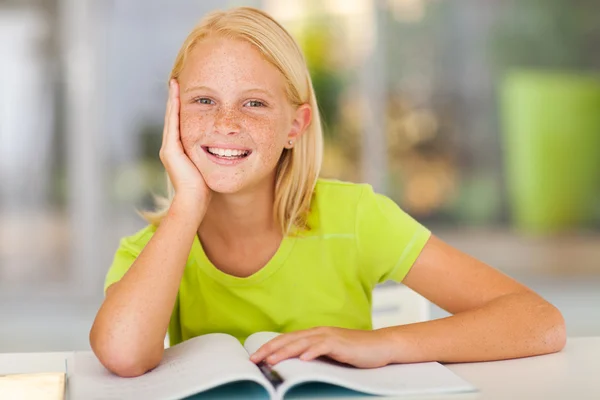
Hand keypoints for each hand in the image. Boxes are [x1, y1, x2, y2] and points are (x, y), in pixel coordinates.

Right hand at [159, 79, 210, 210]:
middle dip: (175, 100)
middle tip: (176, 82)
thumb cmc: (205, 188)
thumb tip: (224, 149)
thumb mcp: (208, 165)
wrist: (194, 201)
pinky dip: (174, 109)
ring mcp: (168, 148)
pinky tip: (177, 96)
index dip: (182, 108)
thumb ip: (210, 155)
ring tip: (175, 83)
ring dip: (173, 100)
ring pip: (171, 118)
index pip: (180, 124)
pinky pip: (172, 123)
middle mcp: (171, 147)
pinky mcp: (169, 150)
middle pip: (173, 117)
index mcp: (179, 150)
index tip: (186, 93)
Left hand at [249, 327, 393, 368]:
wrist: (381, 345)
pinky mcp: (341, 344)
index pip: (286, 340)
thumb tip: (294, 364)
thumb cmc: (356, 352)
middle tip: (253, 359)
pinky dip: (312, 352)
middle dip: (269, 349)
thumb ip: (314, 355)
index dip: (269, 347)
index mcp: (314, 335)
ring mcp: (330, 337)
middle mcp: (319, 333)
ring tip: (270, 361)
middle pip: (289, 339)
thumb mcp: (330, 354)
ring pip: (302, 343)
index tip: (254, 357)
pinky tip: (302, 359)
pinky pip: (324, 347)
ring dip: (285, 352)